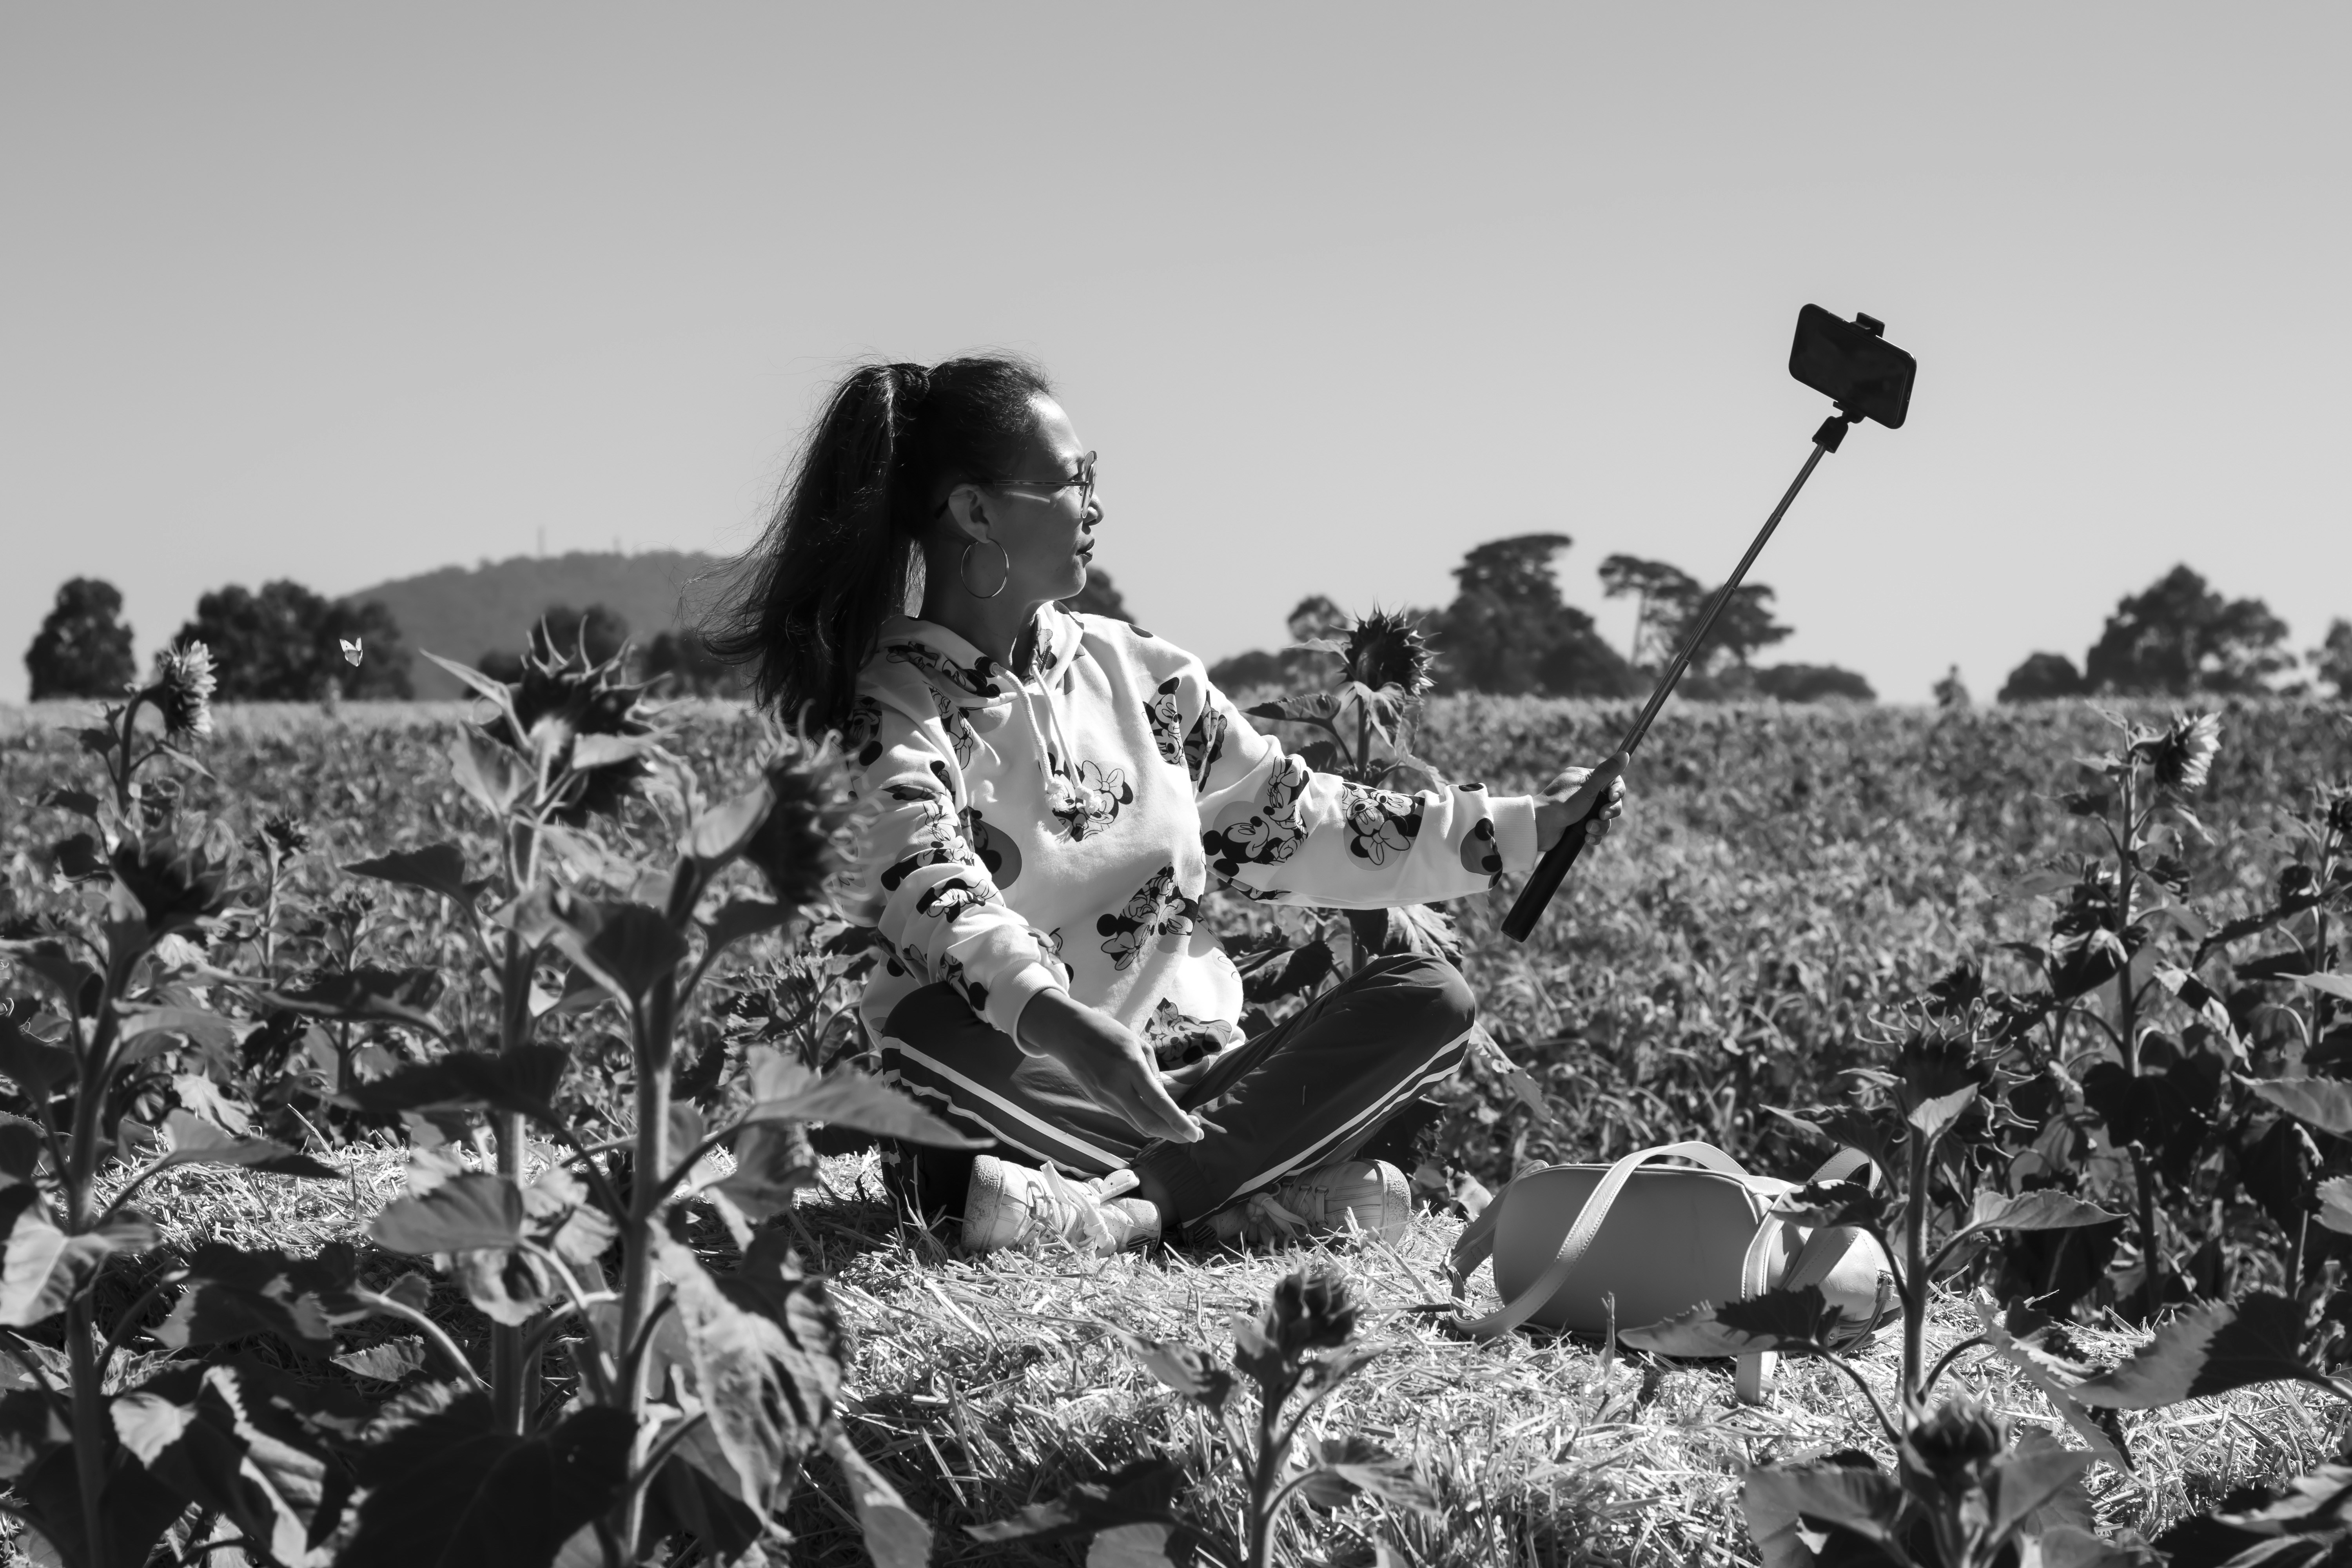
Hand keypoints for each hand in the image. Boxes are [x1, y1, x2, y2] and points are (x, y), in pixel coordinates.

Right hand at [1015, 991, 1204, 1142]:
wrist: (1068, 1033)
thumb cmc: (1108, 1032)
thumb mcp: (1137, 1043)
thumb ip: (1152, 1072)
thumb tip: (1163, 1097)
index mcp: (1131, 1066)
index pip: (1158, 1102)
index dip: (1179, 1122)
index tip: (1196, 1134)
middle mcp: (1116, 1087)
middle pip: (1148, 1123)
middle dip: (1174, 1134)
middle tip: (1194, 1136)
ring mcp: (1105, 1098)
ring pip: (1137, 1124)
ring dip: (1162, 1130)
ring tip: (1182, 1127)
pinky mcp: (1100, 1102)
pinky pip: (1127, 1116)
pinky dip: (1145, 1120)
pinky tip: (1158, 1117)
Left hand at [1534, 762, 1627, 852]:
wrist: (1538, 828)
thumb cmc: (1561, 805)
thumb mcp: (1588, 788)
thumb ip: (1607, 772)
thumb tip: (1624, 755)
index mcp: (1584, 779)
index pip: (1612, 781)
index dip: (1617, 791)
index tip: (1612, 797)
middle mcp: (1583, 792)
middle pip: (1611, 801)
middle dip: (1609, 811)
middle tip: (1601, 815)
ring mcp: (1581, 809)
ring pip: (1604, 818)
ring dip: (1600, 826)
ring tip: (1588, 828)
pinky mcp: (1578, 825)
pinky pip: (1595, 830)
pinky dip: (1594, 835)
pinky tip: (1587, 837)